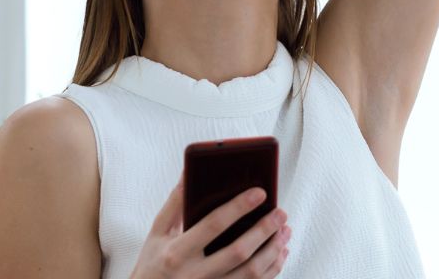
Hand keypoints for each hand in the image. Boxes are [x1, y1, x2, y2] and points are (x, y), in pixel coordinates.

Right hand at [128, 181, 291, 278]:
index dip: (238, 207)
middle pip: (238, 252)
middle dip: (264, 230)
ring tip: (285, 230)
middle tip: (281, 212)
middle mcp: (195, 274)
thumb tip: (190, 171)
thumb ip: (175, 203)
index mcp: (177, 253)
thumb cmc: (153, 264)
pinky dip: (272, 269)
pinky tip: (280, 252)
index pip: (213, 225)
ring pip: (251, 273)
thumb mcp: (157, 234)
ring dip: (273, 250)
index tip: (260, 192)